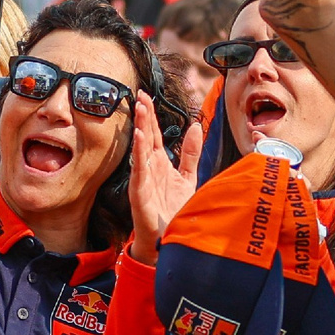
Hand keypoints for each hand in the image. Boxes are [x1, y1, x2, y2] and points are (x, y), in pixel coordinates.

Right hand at [126, 92, 203, 264]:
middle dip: (144, 116)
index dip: (152, 115)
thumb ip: (190, 153)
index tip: (147, 96)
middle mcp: (150, 168)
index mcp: (160, 163)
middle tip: (140, 95)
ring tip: (140, 109)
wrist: (168, 239)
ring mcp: (143, 179)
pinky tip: (139, 137)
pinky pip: (139, 169)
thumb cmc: (173, 210)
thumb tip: (196, 126)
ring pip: (141, 149)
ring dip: (141, 128)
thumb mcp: (187, 177)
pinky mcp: (140, 192)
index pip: (155, 134)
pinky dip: (139, 153)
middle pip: (146, 136)